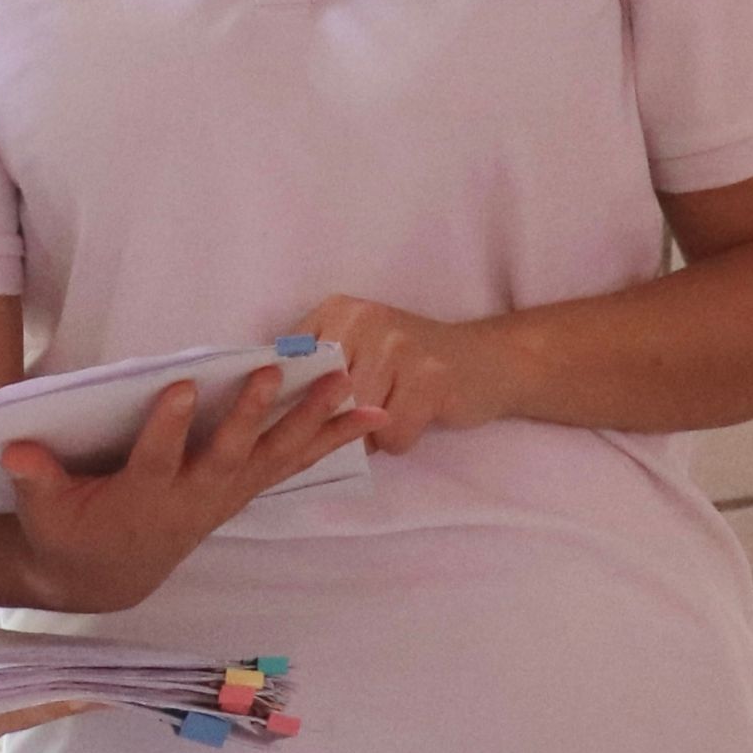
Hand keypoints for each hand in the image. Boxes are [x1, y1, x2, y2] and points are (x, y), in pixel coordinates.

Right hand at [0, 366, 376, 613]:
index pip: (155, 460)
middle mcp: (190, 499)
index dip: (167, 427)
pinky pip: (289, 463)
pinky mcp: (237, 492)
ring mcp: (220, 497)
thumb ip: (34, 479)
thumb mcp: (42, 512)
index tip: (178, 387)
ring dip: (312, 425)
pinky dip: (326, 439)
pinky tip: (363, 415)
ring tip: (348, 390)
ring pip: (272, 459)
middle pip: (227, 455)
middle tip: (270, 374)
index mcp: (141, 499)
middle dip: (249, 415)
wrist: (105, 580)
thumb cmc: (68, 535)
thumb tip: (14, 449)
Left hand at [293, 297, 515, 453]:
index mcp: (337, 311)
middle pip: (323, 399)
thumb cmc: (409, 366)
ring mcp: (399, 346)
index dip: (292, 400)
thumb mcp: (359, 350)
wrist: (487, 361)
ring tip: (392, 412)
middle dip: (338, 424)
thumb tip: (265, 410)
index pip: (289, 365)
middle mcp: (364, 319)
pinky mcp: (430, 377)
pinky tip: (416, 416)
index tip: (301, 416)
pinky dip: (400, 441)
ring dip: (371, 435)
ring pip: (357, 420)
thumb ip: (316, 370)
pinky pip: (391, 435)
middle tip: (360, 418)